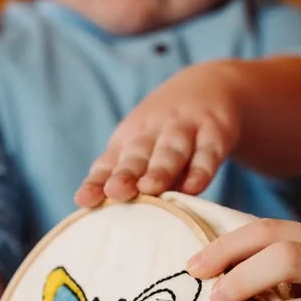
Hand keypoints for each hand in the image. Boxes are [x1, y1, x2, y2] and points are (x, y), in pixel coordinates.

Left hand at [75, 64, 241, 206]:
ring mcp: (185, 131)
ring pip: (171, 151)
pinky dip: (200, 170)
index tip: (84, 200)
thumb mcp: (144, 145)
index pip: (109, 163)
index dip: (96, 182)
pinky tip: (193, 188)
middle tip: (116, 191)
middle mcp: (154, 133)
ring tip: (150, 188)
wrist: (212, 84)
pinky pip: (207, 154)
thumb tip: (105, 215)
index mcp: (130, 139)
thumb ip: (127, 176)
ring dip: (160, 169)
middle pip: (138, 155)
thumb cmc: (169, 130)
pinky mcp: (215, 133)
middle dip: (126, 173)